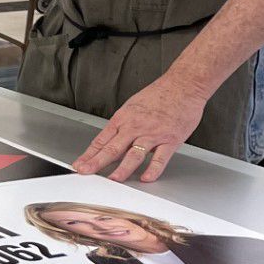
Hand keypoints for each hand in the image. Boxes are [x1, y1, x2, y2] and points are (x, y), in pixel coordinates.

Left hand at [71, 77, 207, 182]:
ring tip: (113, 180)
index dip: (89, 154)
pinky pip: (160, 158)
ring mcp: (153, 134)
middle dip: (96, 162)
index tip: (79, 165)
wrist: (184, 84)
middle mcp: (136, 127)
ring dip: (122, 169)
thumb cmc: (159, 94)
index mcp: (124, 119)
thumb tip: (110, 143)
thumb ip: (122, 126)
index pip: (102, 140)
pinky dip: (153, 169)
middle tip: (86, 172)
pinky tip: (146, 178)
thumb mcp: (132, 106)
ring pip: (134, 154)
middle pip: (113, 148)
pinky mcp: (171, 139)